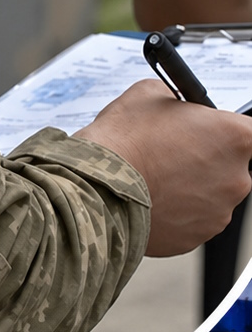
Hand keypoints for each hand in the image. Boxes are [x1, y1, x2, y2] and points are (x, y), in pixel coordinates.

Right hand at [75, 78, 251, 256]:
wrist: (93, 190)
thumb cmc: (121, 144)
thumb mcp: (148, 93)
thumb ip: (174, 98)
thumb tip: (173, 104)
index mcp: (236, 137)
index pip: (245, 131)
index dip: (217, 131)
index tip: (202, 133)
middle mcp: (237, 178)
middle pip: (228, 166)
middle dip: (202, 161)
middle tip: (167, 155)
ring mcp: (218, 212)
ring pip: (208, 196)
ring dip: (187, 188)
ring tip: (151, 180)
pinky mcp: (195, 238)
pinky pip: (190, 221)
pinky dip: (173, 213)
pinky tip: (148, 200)